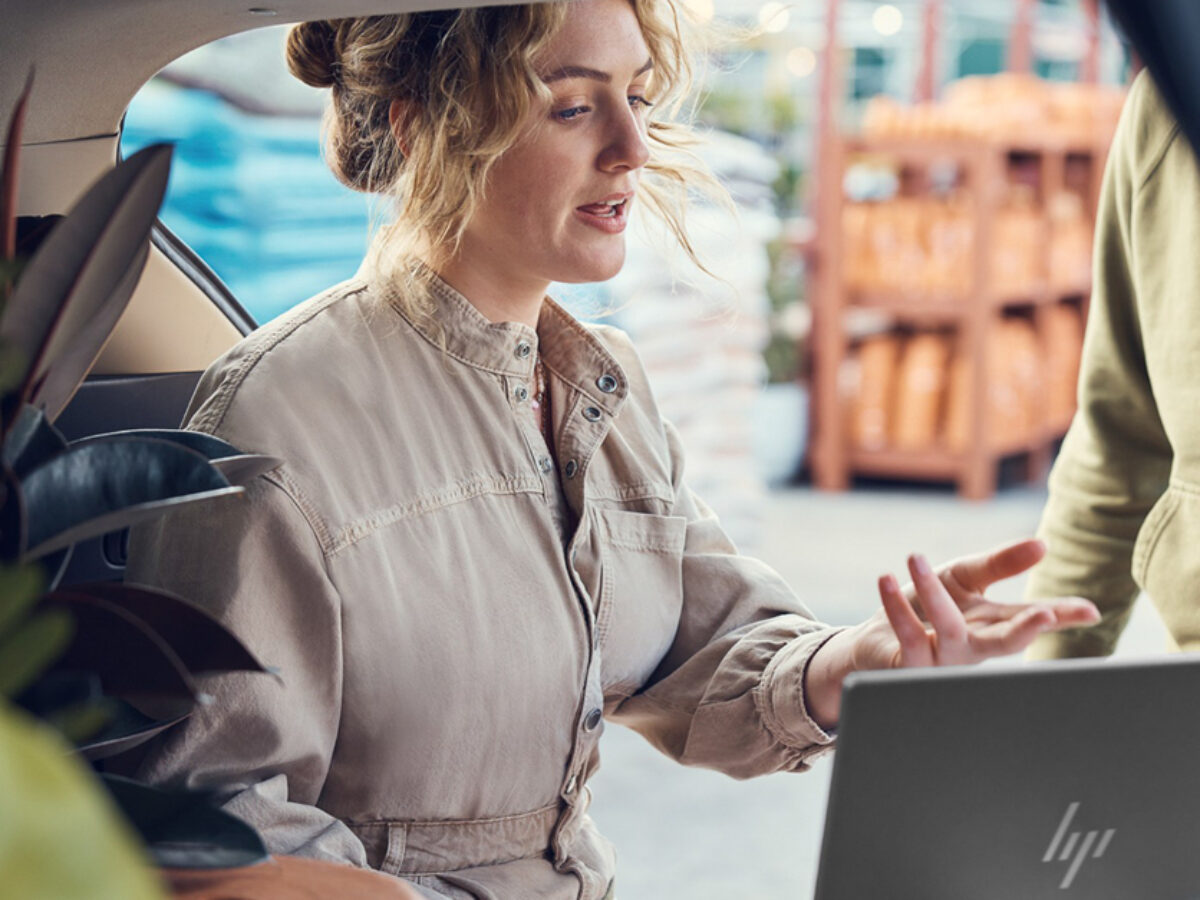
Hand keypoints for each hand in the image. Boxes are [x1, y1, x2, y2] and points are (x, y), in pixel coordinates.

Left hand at [803, 538, 1098, 730]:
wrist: (875, 639)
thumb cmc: (926, 608)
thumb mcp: (964, 579)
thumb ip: (1000, 564)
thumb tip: (1042, 545)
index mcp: (991, 625)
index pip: (1031, 618)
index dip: (1061, 616)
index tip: (1090, 611)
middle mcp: (972, 647)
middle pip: (1006, 642)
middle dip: (1027, 631)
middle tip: (1046, 615)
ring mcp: (942, 661)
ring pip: (948, 628)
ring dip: (932, 592)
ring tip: (914, 557)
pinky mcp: (909, 666)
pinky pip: (908, 636)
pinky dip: (895, 607)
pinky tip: (885, 580)